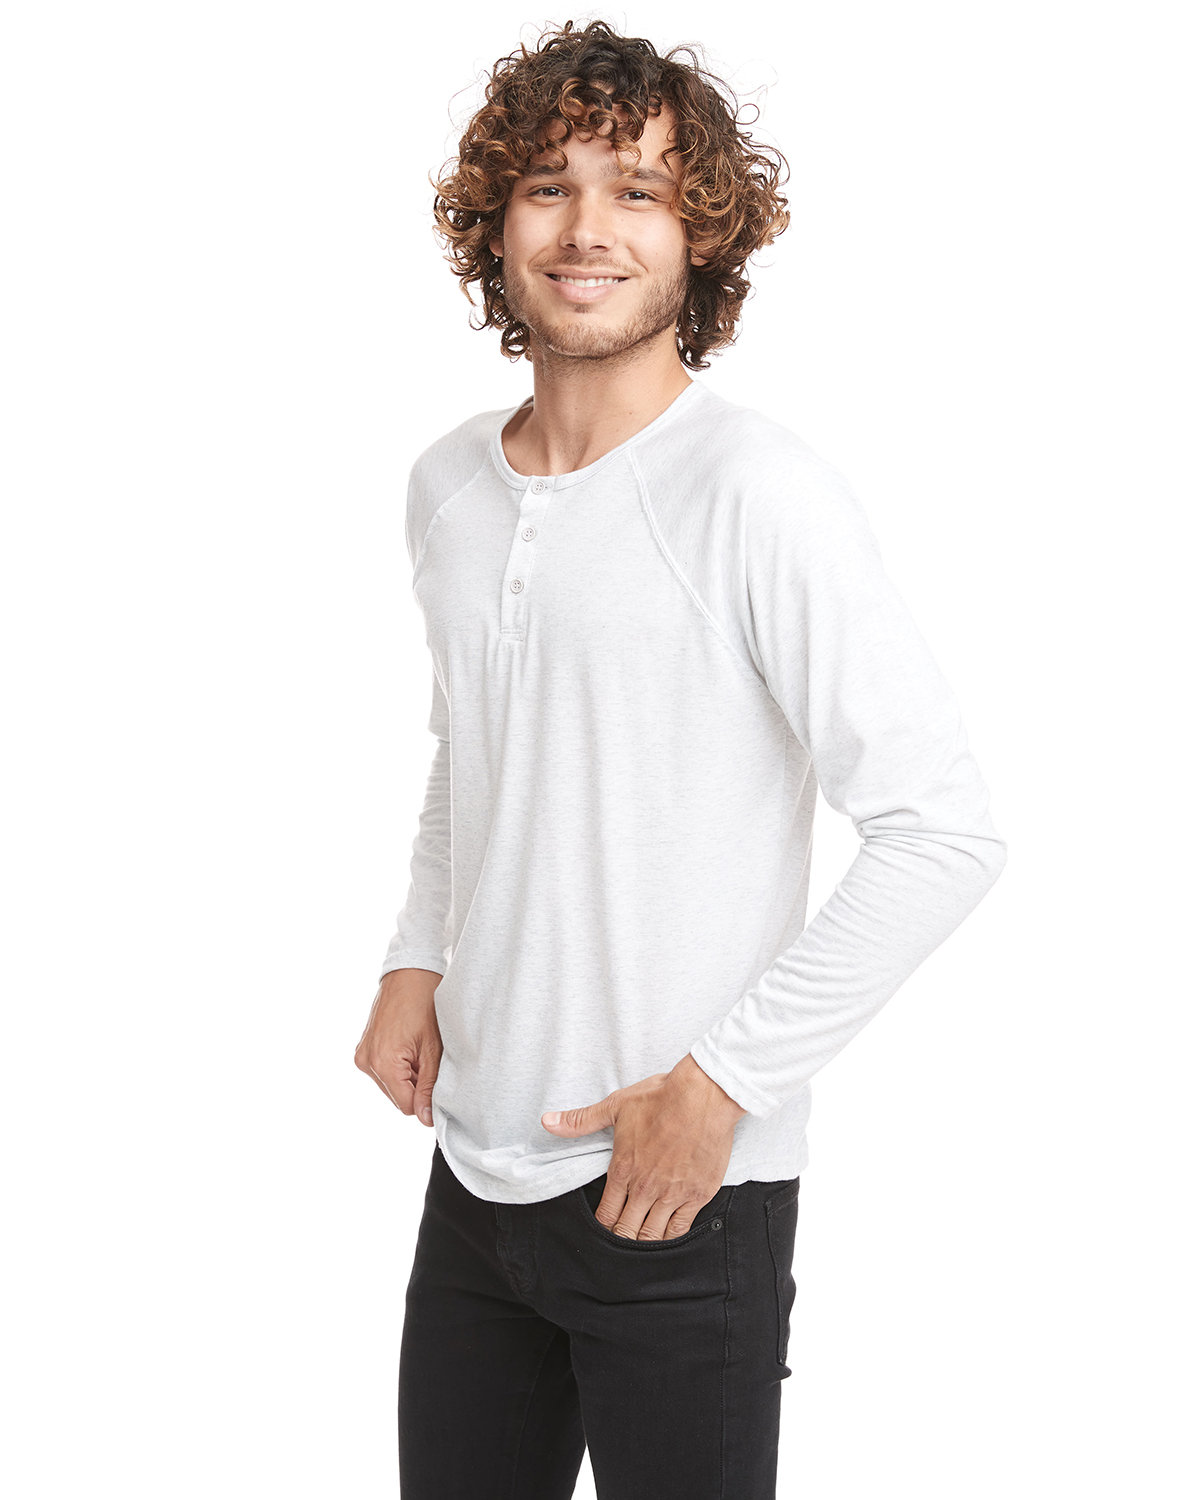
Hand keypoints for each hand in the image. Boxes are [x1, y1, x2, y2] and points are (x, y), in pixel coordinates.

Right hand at [354, 968, 442, 1125]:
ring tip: (419, 1049)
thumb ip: (428, 1086)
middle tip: (430, 1058)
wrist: (410, 973)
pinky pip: (384, 1071)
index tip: (439, 1082)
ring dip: (408, 1076)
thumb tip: (425, 1119)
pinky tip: (409, 1045)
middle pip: (398, 1097)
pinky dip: (399, 1066)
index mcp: (383, 1063)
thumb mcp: (434, 1048)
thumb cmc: (425, 1004)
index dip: (426, 1099)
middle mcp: (367, 1062)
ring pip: (391, 1085)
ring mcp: (363, 1055)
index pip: (406, 1106)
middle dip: (416, 1085)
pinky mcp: (364, 1049)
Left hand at [541, 1055, 747, 1240]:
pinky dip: (671, 1237)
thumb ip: (580, 1121)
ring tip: (640, 1243)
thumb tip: (547, 1122)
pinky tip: (667, 1236)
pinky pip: (681, 1228)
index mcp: (623, 1169)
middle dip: (621, 1239)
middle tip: (620, 1240)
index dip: (602, 1227)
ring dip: (644, 1243)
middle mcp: (646, 1188)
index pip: (605, 1215)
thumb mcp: (615, 1105)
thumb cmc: (660, 1097)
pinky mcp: (699, 1194)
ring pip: (653, 1236)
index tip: (603, 1229)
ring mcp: (673, 1194)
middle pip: (627, 1231)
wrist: (704, 1094)